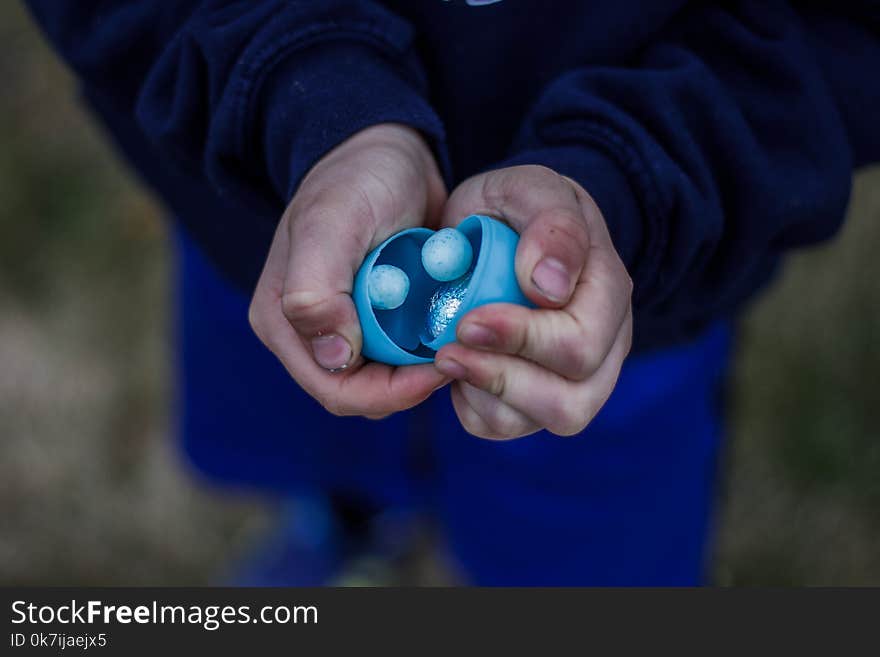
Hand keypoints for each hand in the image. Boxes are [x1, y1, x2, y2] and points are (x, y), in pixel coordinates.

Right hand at [249, 124, 449, 417]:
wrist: (387, 154)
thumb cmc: (355, 180)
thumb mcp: (333, 223)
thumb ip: (316, 290)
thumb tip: (333, 358)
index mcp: (283, 321)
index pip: (335, 388)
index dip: (389, 391)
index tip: (439, 363)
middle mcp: (309, 335)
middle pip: (362, 395)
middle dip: (410, 385)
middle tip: (459, 354)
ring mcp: (345, 330)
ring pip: (387, 382)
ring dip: (422, 371)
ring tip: (458, 338)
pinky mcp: (377, 323)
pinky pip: (403, 359)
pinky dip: (428, 352)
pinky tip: (454, 331)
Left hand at [434, 166, 632, 438]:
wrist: (501, 230)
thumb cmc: (516, 209)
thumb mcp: (529, 189)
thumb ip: (551, 224)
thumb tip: (550, 286)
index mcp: (608, 292)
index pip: (580, 344)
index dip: (522, 340)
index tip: (468, 320)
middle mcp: (605, 347)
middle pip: (571, 403)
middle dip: (500, 376)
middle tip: (447, 347)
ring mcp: (575, 380)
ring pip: (541, 423)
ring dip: (486, 396)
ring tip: (448, 356)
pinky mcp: (535, 400)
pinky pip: (506, 426)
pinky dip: (475, 406)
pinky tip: (460, 369)